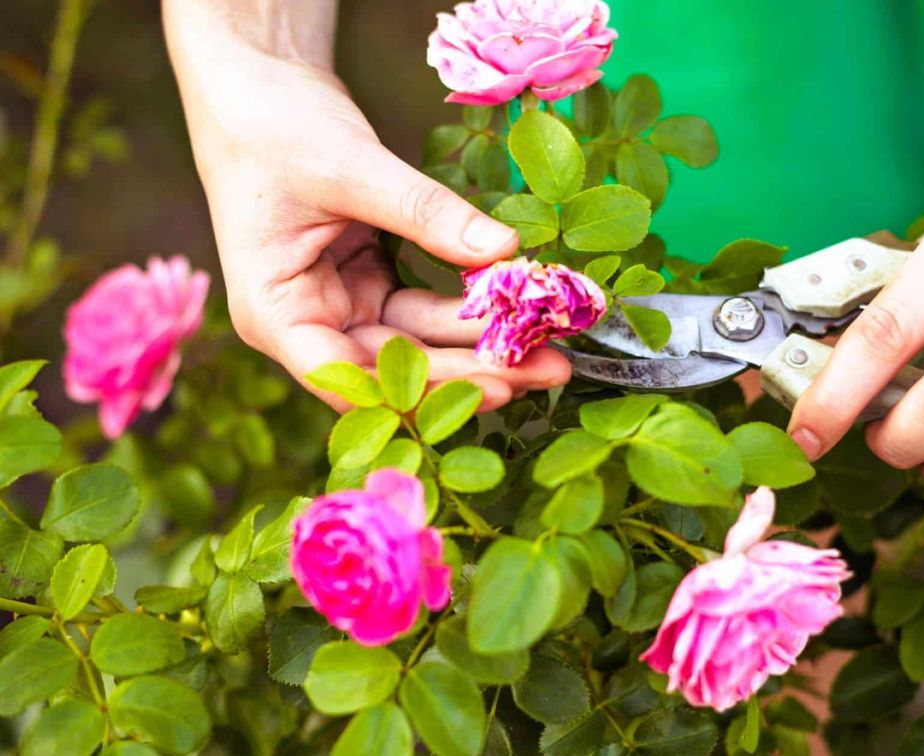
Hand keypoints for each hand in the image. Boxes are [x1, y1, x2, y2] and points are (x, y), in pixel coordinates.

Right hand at [162, 0, 568, 410]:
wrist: (256, 81)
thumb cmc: (274, 124)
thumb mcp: (351, 166)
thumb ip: (425, 212)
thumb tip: (504, 250)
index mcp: (275, 312)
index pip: (350, 375)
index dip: (424, 389)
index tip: (495, 387)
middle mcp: (306, 323)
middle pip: (396, 368)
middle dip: (473, 371)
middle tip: (549, 370)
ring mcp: (340, 306)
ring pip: (419, 343)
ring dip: (481, 345)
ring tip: (552, 351)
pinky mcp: (368, 285)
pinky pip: (426, 310)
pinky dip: (469, 309)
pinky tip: (519, 312)